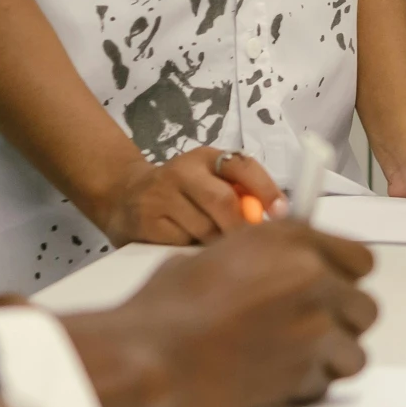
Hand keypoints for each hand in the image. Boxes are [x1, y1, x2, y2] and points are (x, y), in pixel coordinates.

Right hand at [57, 219, 377, 406]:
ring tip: (295, 359)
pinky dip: (307, 386)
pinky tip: (277, 378)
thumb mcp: (219, 253)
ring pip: (354, 349)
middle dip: (340, 321)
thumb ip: (269, 252)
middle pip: (364, 305)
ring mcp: (312, 324)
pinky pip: (326, 382)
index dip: (345, 278)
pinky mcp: (303, 370)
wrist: (144, 355)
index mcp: (291, 240)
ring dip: (329, 357)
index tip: (335, 289)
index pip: (361, 258)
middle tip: (310, 329)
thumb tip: (290, 260)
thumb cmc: (165, 309)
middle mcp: (309, 276)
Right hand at [87, 146, 284, 245]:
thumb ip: (239, 192)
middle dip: (241, 226)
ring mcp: (160, 195)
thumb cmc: (181, 190)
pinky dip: (191, 249)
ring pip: (203, 227)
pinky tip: (187, 244)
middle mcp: (182, 170)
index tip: (281, 212)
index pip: (243, 167)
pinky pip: (179, 243)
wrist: (123, 194)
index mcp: (206, 157)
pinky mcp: (144, 221)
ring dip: (216, 242)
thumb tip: (275, 217)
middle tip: (251, 244)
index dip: (266, 189)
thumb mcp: (209, 178)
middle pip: (222, 200)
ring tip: (214, 243)